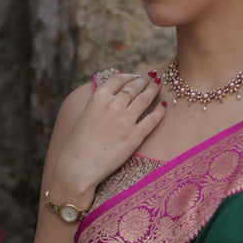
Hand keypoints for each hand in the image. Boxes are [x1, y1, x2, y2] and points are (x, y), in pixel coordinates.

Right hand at [51, 72, 165, 205]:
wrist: (78, 166)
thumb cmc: (79, 144)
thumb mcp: (85, 115)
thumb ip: (99, 104)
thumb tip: (112, 96)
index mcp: (99, 98)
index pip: (119, 79)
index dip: (130, 76)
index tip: (136, 75)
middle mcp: (114, 105)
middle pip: (135, 86)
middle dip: (145, 79)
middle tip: (152, 76)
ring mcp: (126, 120)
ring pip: (145, 98)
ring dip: (154, 88)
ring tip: (158, 84)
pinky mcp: (135, 135)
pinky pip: (153, 118)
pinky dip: (160, 110)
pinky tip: (164, 105)